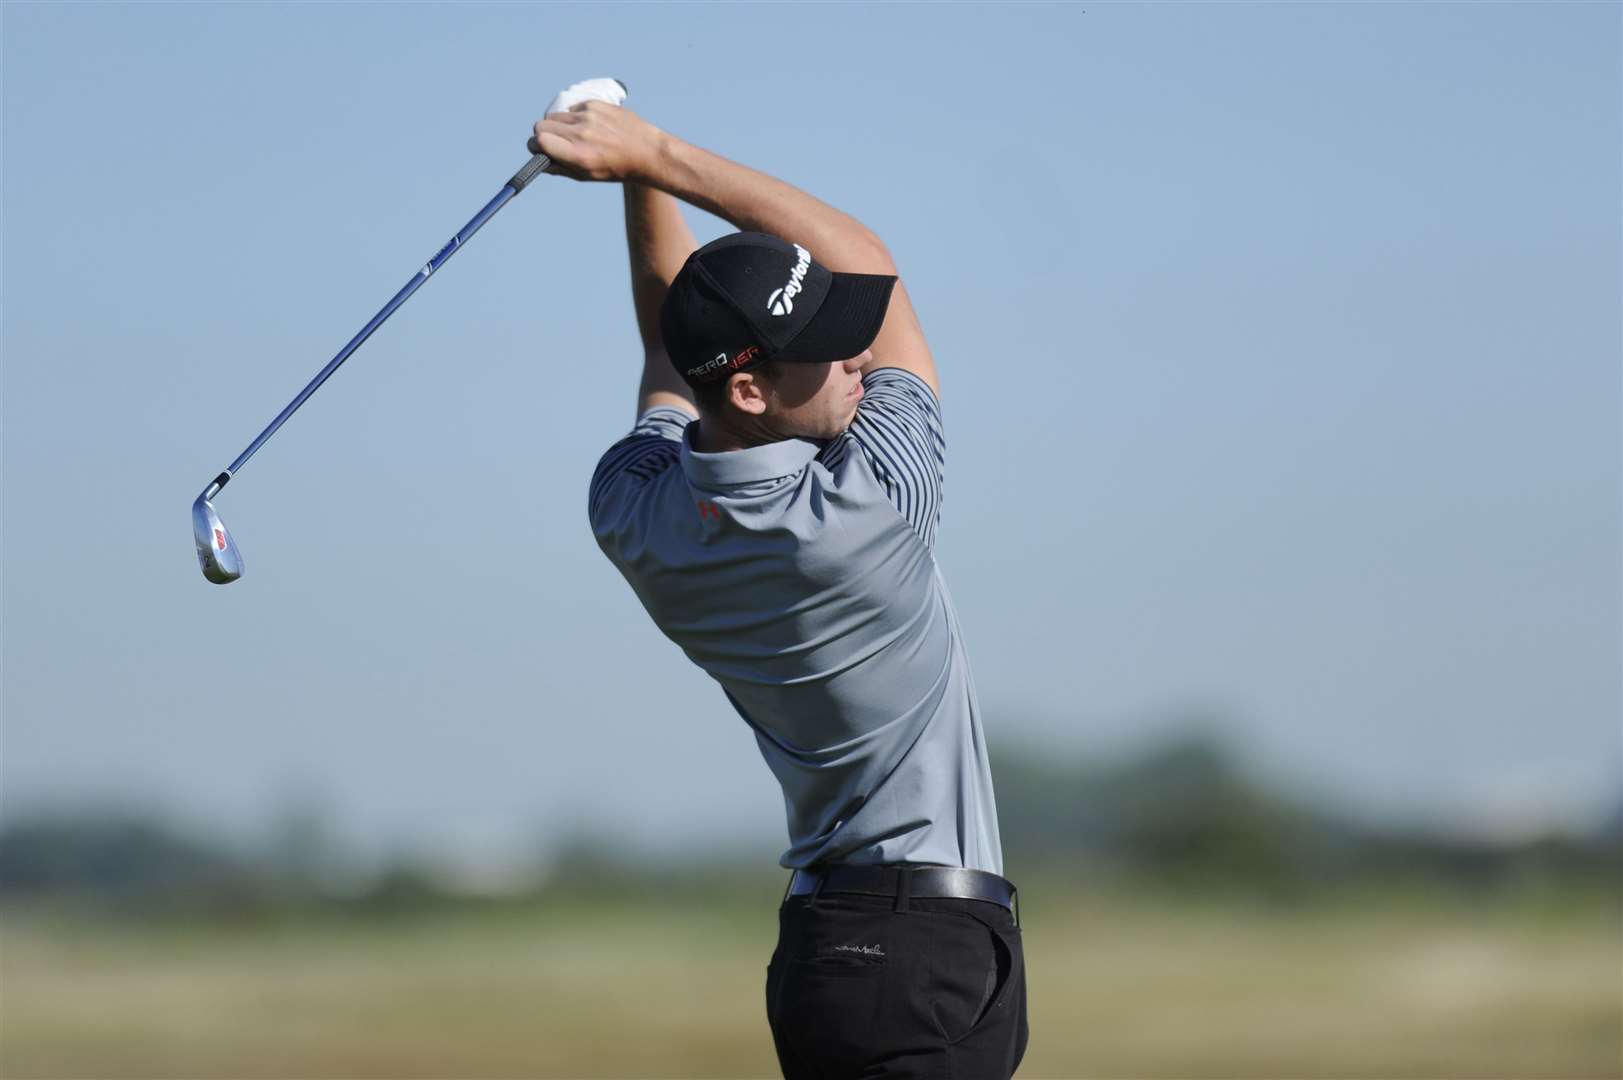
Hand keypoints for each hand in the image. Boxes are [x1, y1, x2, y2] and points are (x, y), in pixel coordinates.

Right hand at [528, 101, 663, 182]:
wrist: (646, 151)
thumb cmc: (616, 168)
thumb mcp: (587, 175)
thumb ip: (560, 168)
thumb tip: (541, 161)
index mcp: (578, 155)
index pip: (539, 141)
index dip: (537, 146)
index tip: (541, 149)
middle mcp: (581, 133)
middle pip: (541, 125)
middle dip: (544, 134)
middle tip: (556, 142)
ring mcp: (588, 116)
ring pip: (555, 116)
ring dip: (559, 125)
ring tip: (577, 136)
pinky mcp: (595, 104)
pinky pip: (572, 108)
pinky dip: (575, 117)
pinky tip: (591, 126)